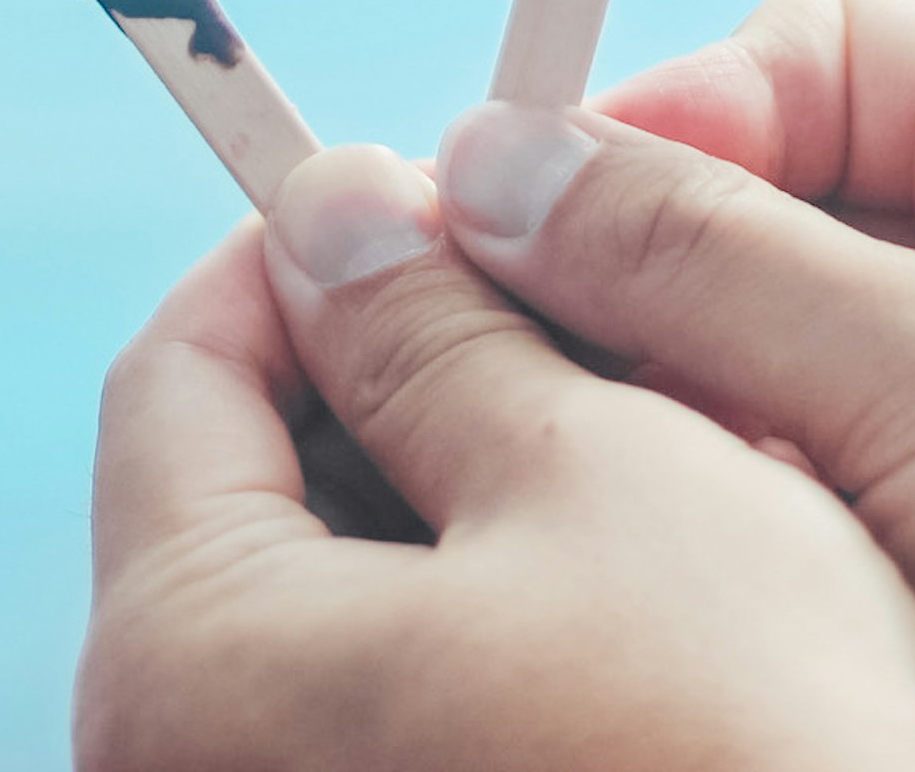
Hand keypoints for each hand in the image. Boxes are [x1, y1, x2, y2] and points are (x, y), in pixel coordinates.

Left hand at [74, 141, 914, 771]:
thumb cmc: (739, 760)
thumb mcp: (599, 474)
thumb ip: (438, 327)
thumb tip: (340, 210)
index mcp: (182, 661)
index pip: (174, 370)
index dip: (311, 249)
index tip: (448, 198)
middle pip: (245, 498)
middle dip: (410, 380)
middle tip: (586, 326)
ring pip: (337, 612)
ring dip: (478, 510)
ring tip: (657, 462)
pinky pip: (397, 719)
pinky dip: (498, 636)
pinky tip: (652, 611)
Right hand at [432, 0, 914, 770]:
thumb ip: (697, 266)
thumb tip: (490, 165)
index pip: (802, 50)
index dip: (657, 127)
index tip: (527, 234)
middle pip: (786, 212)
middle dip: (672, 307)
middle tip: (571, 404)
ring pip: (808, 368)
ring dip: (728, 435)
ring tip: (685, 511)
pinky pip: (866, 490)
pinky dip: (798, 532)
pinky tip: (763, 589)